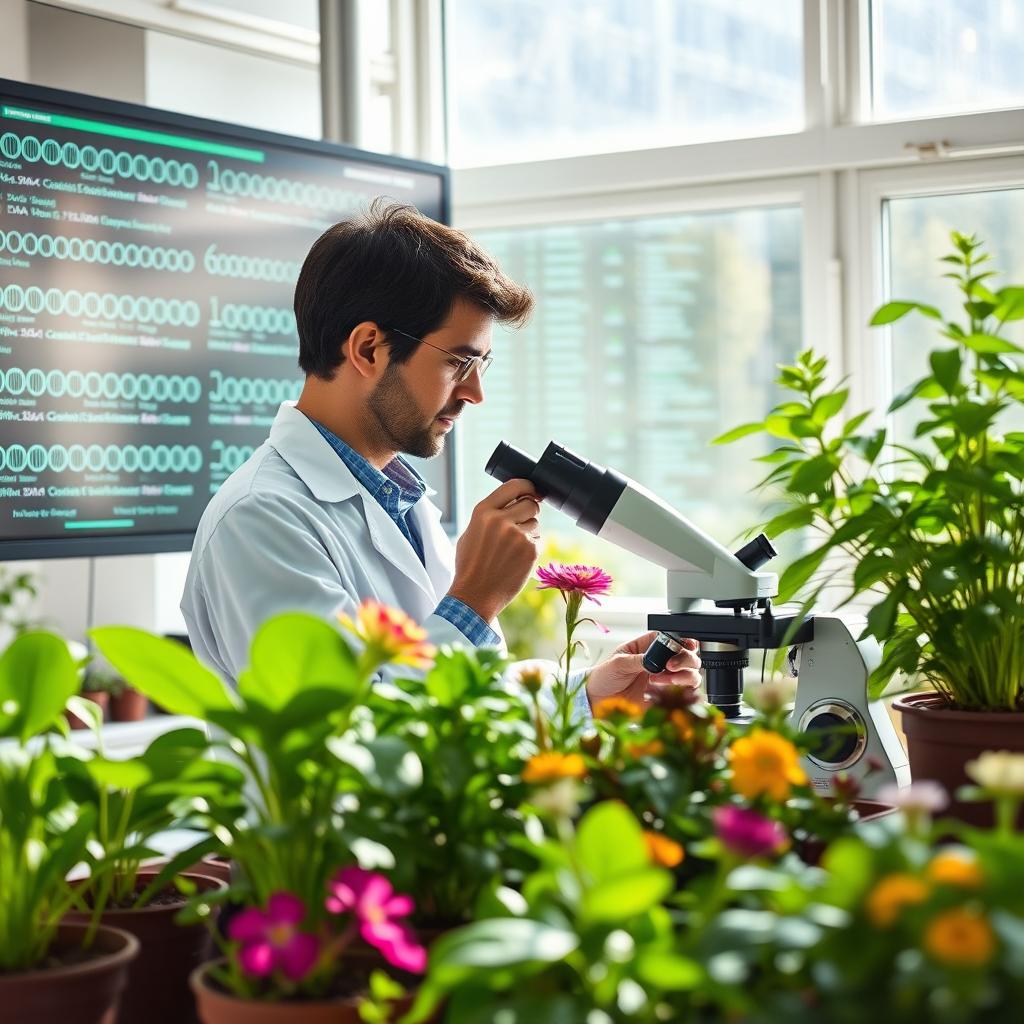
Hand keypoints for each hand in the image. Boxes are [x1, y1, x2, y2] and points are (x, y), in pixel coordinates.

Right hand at [447, 478, 541, 621]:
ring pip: (535, 524)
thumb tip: (514, 501)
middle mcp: (500, 520)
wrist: (474, 595)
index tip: (532, 491)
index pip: (514, 485)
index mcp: (483, 512)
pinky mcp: (530, 550)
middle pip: (530, 503)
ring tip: (511, 550)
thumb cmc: (470, 565)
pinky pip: (538, 541)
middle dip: (529, 513)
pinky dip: (531, 549)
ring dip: (528, 533)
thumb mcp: (471, 532)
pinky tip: (516, 561)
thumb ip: (490, 515)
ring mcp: (517, 535)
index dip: (527, 486)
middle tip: (519, 527)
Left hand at [585, 631, 700, 707]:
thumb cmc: (605, 675)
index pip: (673, 637)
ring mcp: (665, 677)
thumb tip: (654, 660)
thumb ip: (638, 660)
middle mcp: (661, 660)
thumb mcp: (617, 663)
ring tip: (663, 680)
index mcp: (649, 645)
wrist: (598, 699)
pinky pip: (685, 693)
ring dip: (684, 676)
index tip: (684, 647)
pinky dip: (683, 691)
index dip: (684, 640)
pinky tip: (664, 691)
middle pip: (688, 654)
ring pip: (692, 673)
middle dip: (686, 659)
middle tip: (671, 666)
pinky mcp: (665, 695)